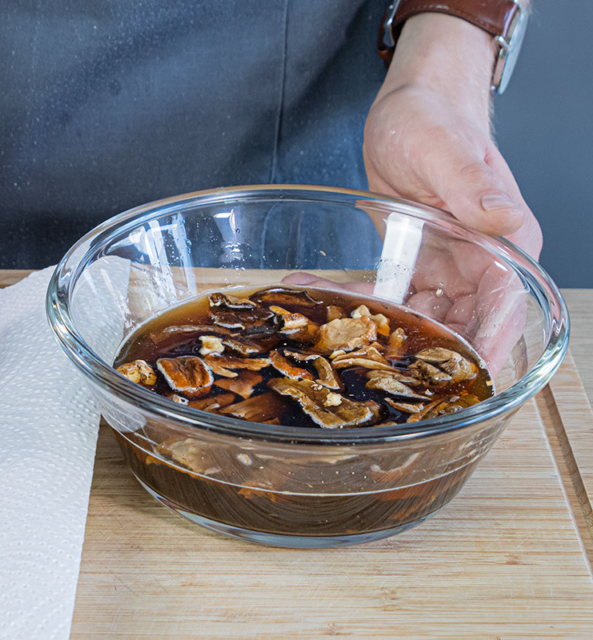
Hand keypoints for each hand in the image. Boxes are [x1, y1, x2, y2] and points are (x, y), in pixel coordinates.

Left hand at [353, 13, 539, 372]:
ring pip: (422, 317)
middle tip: (371, 368)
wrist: (410, 105)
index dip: (484, 349)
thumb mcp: (446, 150)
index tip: (458, 383)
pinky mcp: (415, 262)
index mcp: (504, 244)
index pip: (504, 309)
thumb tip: (502, 221)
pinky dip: (358, 301)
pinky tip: (315, 298)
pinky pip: (392, 295)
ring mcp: (448, 266)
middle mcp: (480, 262)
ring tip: (329, 332)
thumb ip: (473, 186)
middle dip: (419, 351)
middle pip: (461, 325)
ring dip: (381, 329)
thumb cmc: (435, 118)